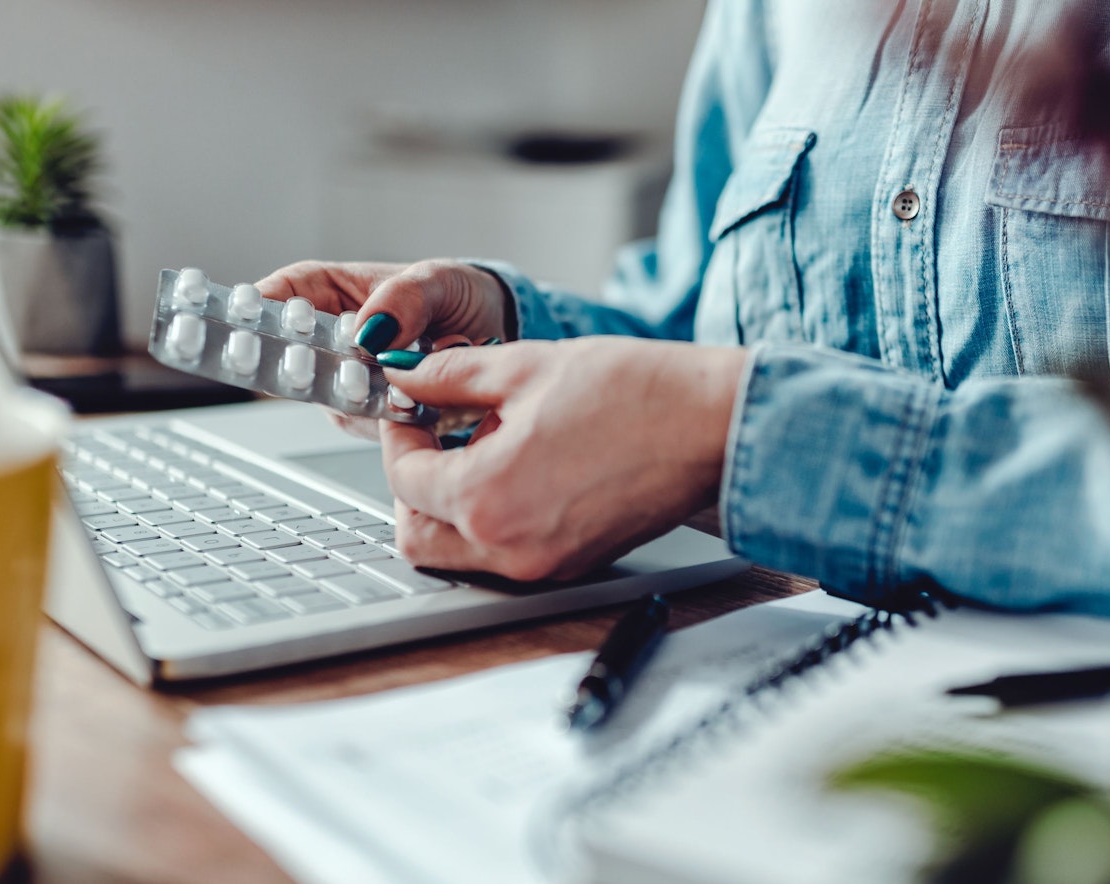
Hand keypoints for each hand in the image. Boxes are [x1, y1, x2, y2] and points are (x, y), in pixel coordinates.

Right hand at [255, 259, 511, 437]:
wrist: (496, 334)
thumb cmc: (456, 296)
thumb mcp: (438, 280)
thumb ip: (406, 297)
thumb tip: (373, 327)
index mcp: (328, 293)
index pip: (277, 299)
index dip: (256, 315)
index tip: (253, 328)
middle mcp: (330, 342)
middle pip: (294, 359)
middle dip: (308, 370)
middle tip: (333, 370)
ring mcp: (348, 382)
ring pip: (334, 398)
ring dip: (365, 400)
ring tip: (402, 392)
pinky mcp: (374, 416)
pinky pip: (372, 423)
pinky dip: (396, 418)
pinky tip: (422, 407)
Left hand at [378, 337, 746, 580]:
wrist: (712, 424)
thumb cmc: (635, 392)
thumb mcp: (523, 367)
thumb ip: (448, 378)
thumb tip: (405, 378)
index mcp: (486, 498)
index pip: (403, 478)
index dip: (397, 433)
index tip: (410, 404)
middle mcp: (508, 547)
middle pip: (417, 536)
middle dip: (411, 483)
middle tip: (430, 434)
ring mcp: (541, 564)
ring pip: (456, 552)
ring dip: (448, 504)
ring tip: (478, 445)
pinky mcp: (571, 564)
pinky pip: (503, 552)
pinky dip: (491, 516)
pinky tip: (517, 465)